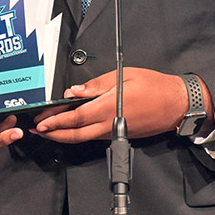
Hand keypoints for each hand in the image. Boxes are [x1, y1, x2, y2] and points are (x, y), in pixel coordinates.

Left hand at [31, 67, 192, 143]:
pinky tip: (72, 129)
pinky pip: (94, 137)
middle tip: (38, 131)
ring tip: (50, 131)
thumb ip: (98, 84)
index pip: (76, 116)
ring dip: (64, 136)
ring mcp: (114, 131)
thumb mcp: (125, 76)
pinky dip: (79, 134)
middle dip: (54, 133)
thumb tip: (76, 90)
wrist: (176, 104)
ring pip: (83, 138)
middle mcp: (110, 123)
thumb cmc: (155, 87)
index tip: (42, 122)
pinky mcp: (119, 134)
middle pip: (75, 134)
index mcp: (109, 107)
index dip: (56, 120)